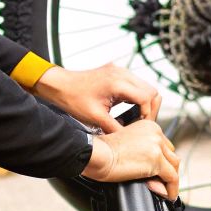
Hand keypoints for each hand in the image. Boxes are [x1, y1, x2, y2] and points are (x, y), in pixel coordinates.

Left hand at [34, 62, 162, 132]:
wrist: (59, 85)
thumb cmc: (73, 99)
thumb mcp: (95, 119)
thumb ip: (116, 129)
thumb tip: (130, 139)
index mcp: (117, 83)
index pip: (147, 98)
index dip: (148, 115)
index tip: (141, 127)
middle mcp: (122, 73)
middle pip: (151, 90)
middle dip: (149, 108)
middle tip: (140, 123)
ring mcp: (120, 70)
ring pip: (145, 86)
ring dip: (143, 102)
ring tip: (134, 117)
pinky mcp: (117, 72)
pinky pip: (135, 84)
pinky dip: (135, 96)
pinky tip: (126, 108)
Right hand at [80, 118, 179, 198]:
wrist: (95, 153)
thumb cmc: (102, 151)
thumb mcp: (127, 146)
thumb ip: (143, 155)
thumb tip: (156, 179)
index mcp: (148, 126)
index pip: (164, 145)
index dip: (164, 161)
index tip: (161, 174)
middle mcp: (155, 133)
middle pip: (171, 155)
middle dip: (169, 170)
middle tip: (163, 185)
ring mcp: (156, 146)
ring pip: (174, 166)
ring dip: (171, 181)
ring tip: (165, 192)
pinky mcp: (156, 160)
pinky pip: (171, 178)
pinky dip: (171, 189)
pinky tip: (167, 195)